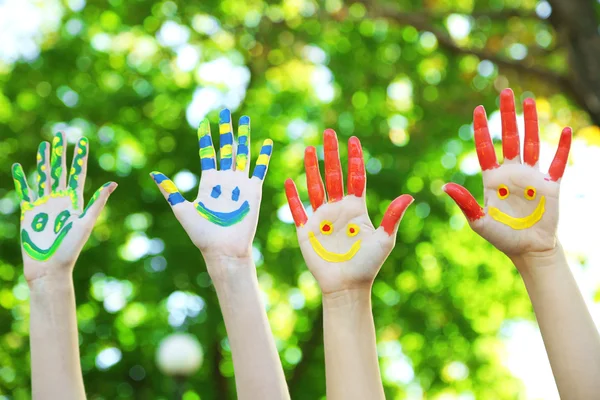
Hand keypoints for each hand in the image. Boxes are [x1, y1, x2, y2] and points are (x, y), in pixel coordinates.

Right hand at [12, 132, 116, 282]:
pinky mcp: (28, 212)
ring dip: (44, 161)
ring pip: (44, 176)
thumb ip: (97, 202)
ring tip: (44, 145)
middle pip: (60, 170)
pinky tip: (19, 166)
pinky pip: (24, 191)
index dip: (80, 157)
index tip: (82, 140)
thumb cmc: (71, 248)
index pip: (78, 173)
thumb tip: (113, 183)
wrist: (50, 267)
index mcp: (75, 201)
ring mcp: (44, 205)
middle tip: (61, 134)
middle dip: (60, 153)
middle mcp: (60, 200)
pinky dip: (21, 178)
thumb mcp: (86, 222)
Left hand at [151, 109, 272, 258]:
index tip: (205, 121)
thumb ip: (170, 191)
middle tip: (225, 111)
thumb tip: (153, 173)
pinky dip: (263, 156)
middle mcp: (225, 179)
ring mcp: (240, 184)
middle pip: (226, 148)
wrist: (223, 249)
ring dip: (244, 137)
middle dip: (226, 130)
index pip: (208, 153)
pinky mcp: (253, 190)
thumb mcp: (182, 211)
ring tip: (244, 120)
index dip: (206, 137)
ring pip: (243, 154)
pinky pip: (259, 169)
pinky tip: (266, 142)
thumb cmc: (202, 234)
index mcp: (208, 182)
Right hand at [285, 129, 412, 293]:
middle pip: (334, 175)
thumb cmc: (367, 265)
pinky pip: (297, 209)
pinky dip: (292, 196)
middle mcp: (338, 209)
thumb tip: (409, 197)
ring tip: (310, 149)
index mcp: (356, 208)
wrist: (346, 286)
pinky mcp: (306, 229)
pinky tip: (289, 181)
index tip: (353, 139)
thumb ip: (392, 217)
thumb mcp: (384, 240)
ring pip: (315, 186)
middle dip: (331, 154)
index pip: (355, 177)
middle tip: (329, 133)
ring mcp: (321, 218)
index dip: (354, 158)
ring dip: (312, 168)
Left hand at [443, 88, 571, 256]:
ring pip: (531, 143)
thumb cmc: (502, 237)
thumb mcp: (479, 221)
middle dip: (507, 115)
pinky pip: (557, 162)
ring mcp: (531, 176)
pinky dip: (562, 147)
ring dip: (531, 122)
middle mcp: (511, 172)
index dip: (482, 129)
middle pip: (509, 137)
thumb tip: (445, 187)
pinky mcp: (550, 184)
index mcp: (492, 178)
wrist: (528, 249)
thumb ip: (466, 203)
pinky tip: (565, 130)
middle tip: (505, 91)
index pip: (485, 148)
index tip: (478, 109)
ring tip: (529, 100)